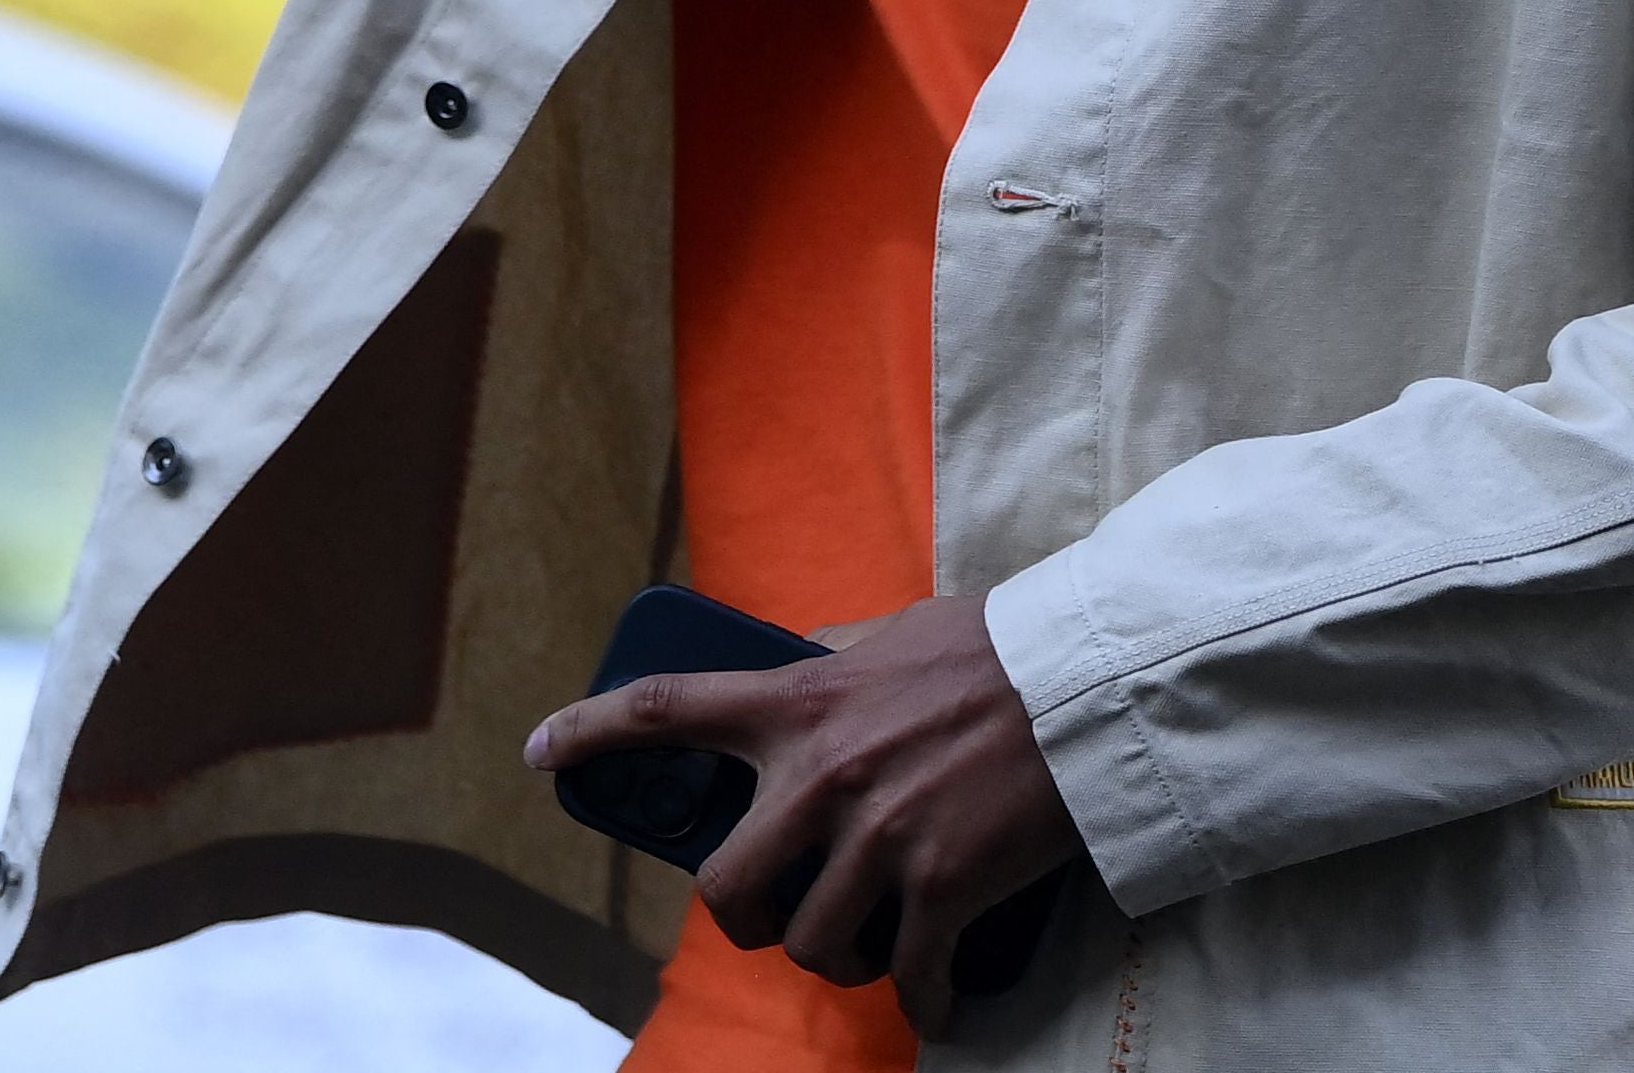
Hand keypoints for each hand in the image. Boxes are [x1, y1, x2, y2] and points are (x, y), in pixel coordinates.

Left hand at [525, 592, 1083, 1035]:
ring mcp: (880, 838)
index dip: (591, 733)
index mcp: (802, 700)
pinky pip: (906, 977)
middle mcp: (824, 775)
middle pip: (724, 887)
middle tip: (774, 915)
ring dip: (835, 957)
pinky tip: (938, 997)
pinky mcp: (943, 888)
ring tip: (873, 945)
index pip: (666, 708)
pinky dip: (921, 1000)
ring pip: (808, 943)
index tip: (542, 754)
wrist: (1091, 679)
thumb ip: (837, 658)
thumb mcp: (897, 633)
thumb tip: (810, 659)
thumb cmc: (999, 648)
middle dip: (741, 918)